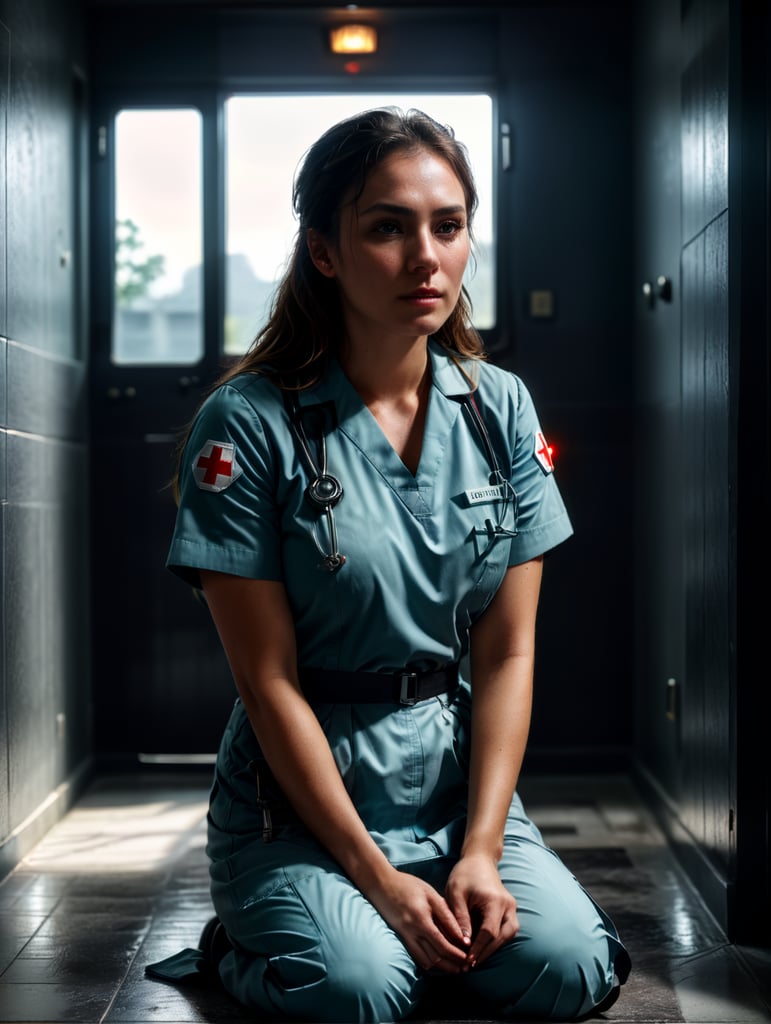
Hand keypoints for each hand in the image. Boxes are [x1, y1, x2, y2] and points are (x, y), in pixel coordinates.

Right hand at [367, 869, 470, 973]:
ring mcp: (405, 937)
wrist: (381, 884)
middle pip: (436, 958)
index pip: (443, 945)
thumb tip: (461, 935)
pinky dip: (429, 962)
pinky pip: (416, 957)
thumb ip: (446, 915)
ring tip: (455, 966)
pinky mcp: (401, 939)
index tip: (470, 955)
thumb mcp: (431, 894)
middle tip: (465, 966)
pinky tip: (438, 961)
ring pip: (426, 961)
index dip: (458, 954)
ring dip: (442, 966)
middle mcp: (412, 932)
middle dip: (452, 964)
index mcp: (422, 920)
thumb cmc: (408, 885)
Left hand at [444, 853, 518, 967]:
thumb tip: (465, 943)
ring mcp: (512, 907)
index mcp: (494, 900)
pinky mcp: (510, 910)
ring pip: (508, 935)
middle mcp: (508, 905)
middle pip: (503, 936)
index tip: (467, 960)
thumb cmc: (465, 874)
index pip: (489, 931)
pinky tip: (481, 946)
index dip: (479, 948)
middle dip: (487, 952)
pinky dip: (496, 940)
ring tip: (476, 958)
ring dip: (493, 947)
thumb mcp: (456, 893)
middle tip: (470, 964)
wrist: (479, 859)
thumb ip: (461, 918)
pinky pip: (507, 930)